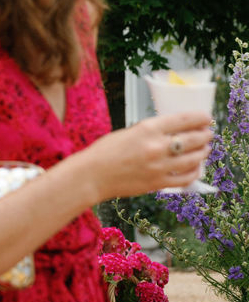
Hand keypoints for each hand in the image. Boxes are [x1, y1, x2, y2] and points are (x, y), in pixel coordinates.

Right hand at [79, 111, 211, 201]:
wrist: (92, 175)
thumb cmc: (105, 151)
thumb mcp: (129, 132)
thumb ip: (151, 132)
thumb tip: (172, 132)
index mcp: (147, 129)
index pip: (183, 120)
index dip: (200, 118)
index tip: (206, 118)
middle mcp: (156, 147)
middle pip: (192, 139)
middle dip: (205, 136)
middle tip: (208, 134)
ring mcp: (159, 166)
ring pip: (193, 159)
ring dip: (203, 153)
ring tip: (205, 149)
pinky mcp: (158, 183)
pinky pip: (185, 178)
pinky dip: (194, 172)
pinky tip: (196, 168)